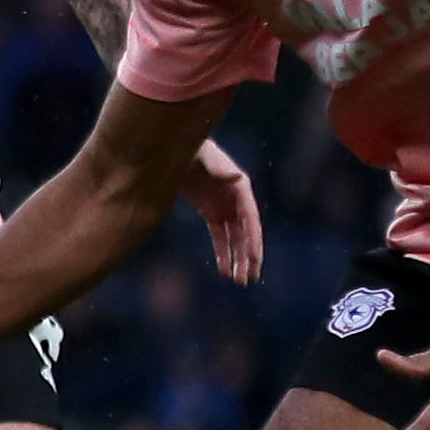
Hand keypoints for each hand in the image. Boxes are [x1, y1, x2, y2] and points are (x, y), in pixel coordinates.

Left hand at [182, 139, 262, 284]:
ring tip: (240, 281)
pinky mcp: (211, 212)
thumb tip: (234, 176)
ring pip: (234, 238)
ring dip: (238, 259)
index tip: (255, 260)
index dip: (253, 240)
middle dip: (248, 257)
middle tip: (248, 280)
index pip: (251, 219)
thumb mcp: (203, 157)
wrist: (174, 148)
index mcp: (240, 187)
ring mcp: (225, 206)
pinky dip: (222, 252)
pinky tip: (224, 270)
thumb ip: (218, 168)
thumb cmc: (192, 150)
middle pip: (246, 233)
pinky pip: (219, 236)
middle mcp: (237, 199)